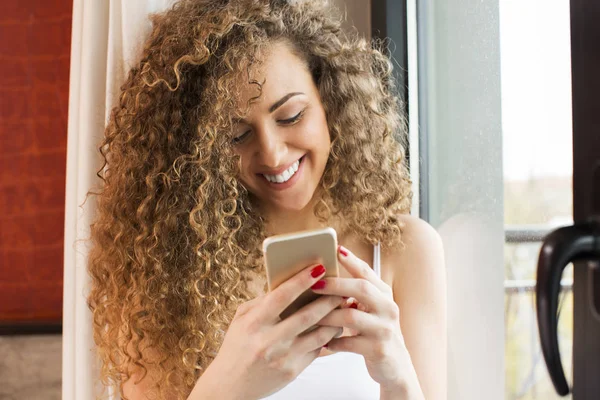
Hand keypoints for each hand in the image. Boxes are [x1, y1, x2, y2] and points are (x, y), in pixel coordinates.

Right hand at [193, 263, 344, 399]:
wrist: (231, 386)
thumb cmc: (236, 347)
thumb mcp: (240, 320)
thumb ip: (261, 302)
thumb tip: (287, 285)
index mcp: (254, 323)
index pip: (281, 296)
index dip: (301, 280)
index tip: (318, 268)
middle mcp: (269, 340)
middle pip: (306, 315)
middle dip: (328, 299)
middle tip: (341, 286)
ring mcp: (283, 357)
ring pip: (318, 334)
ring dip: (335, 318)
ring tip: (343, 305)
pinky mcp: (293, 371)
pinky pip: (316, 349)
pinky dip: (327, 336)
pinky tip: (334, 325)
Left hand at [310, 245, 416, 389]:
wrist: (396, 367)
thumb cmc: (375, 333)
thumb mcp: (371, 310)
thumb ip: (355, 294)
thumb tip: (324, 275)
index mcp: (385, 295)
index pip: (367, 272)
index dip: (351, 260)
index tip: (336, 249)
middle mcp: (389, 308)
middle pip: (361, 289)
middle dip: (335, 285)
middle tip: (314, 285)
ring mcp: (385, 329)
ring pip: (350, 316)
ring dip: (327, 316)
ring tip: (309, 317)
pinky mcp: (379, 350)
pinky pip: (349, 342)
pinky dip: (333, 341)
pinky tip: (322, 342)